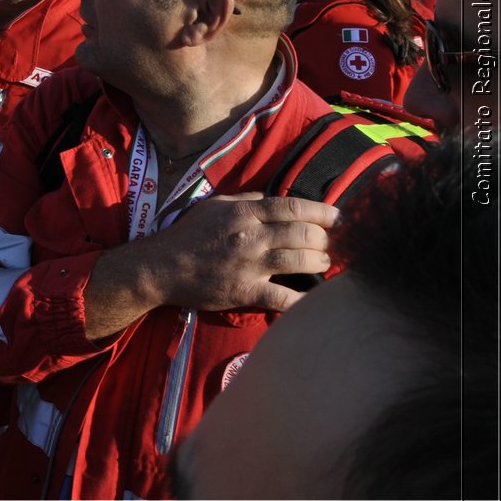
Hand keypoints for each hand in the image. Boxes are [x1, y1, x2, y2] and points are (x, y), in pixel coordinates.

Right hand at [140, 192, 337, 313]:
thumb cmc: (187, 234)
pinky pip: (282, 297)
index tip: (340, 217)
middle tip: (331, 244)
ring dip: (320, 263)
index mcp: (243, 212)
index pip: (292, 207)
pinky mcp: (245, 290)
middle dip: (324, 239)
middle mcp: (250, 235)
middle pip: (302, 233)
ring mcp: (249, 264)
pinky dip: (302, 301)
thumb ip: (245, 199)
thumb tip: (272, 198)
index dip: (322, 211)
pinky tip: (316, 302)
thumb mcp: (214, 206)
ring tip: (325, 264)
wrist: (160, 267)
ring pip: (299, 261)